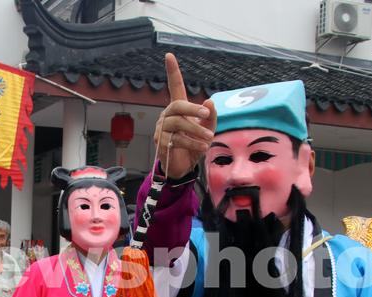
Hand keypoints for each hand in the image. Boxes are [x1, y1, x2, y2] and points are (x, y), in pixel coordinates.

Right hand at [153, 53, 216, 178]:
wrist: (183, 167)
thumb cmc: (194, 144)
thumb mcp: (207, 129)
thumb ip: (210, 117)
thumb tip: (209, 102)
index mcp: (179, 109)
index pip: (175, 87)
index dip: (172, 71)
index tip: (169, 55)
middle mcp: (168, 116)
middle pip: (177, 106)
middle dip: (192, 109)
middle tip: (206, 115)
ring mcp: (162, 129)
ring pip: (177, 124)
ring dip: (195, 130)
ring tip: (208, 138)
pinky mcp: (161, 143)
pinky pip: (177, 139)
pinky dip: (192, 143)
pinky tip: (202, 147)